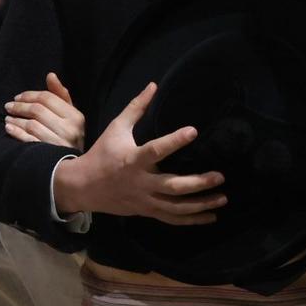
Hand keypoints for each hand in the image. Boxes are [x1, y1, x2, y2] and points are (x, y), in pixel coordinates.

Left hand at [6, 73, 84, 149]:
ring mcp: (59, 143)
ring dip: (16, 120)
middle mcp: (70, 129)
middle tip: (9, 106)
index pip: (47, 98)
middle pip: (38, 110)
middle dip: (20, 106)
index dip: (29, 95)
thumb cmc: (69, 135)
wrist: (73, 165)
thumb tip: (50, 75)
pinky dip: (16, 133)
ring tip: (8, 118)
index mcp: (75, 116)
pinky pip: (28, 140)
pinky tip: (9, 129)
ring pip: (31, 125)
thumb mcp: (70, 115)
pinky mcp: (48, 155)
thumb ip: (60, 95)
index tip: (18, 97)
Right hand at [52, 82, 224, 224]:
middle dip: (198, 183)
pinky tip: (210, 216)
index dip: (175, 141)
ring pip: (175, 207)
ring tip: (222, 197)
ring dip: (200, 204)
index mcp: (133, 160)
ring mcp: (144, 200)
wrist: (83, 187)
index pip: (156, 150)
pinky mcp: (146, 211)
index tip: (193, 131)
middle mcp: (141, 182)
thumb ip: (136, 108)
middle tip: (220, 176)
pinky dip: (191, 219)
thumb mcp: (116, 128)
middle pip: (172, 186)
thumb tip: (153, 85)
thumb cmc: (101, 154)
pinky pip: (171, 218)